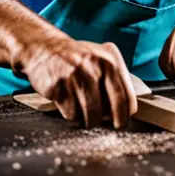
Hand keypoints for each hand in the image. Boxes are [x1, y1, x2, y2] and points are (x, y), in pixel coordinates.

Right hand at [15, 35, 137, 128]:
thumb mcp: (103, 58)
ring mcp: (75, 77)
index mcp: (109, 61)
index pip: (123, 94)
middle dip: (112, 121)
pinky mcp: (57, 87)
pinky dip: (73, 114)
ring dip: (90, 119)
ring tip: (89, 113)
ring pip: (89, 115)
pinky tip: (72, 104)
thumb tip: (128, 108)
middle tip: (113, 126)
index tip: (124, 122)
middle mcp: (93, 68)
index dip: (125, 113)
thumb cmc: (81, 58)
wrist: (46, 48)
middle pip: (107, 108)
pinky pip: (71, 114)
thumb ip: (116, 78)